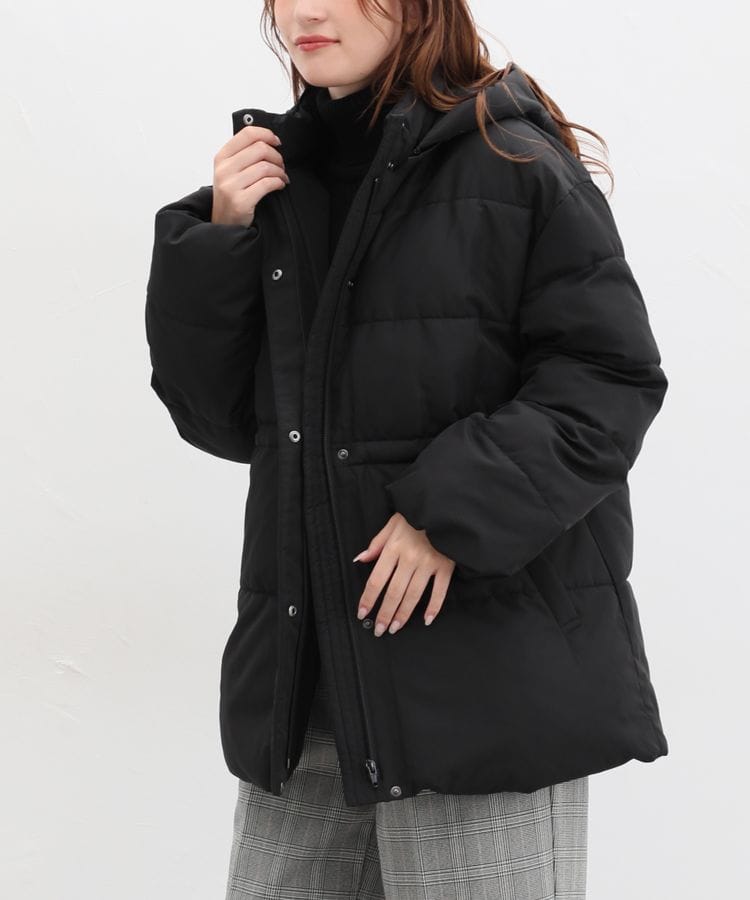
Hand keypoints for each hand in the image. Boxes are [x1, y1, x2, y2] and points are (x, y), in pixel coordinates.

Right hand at [211, 124, 289, 226]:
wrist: (224, 223)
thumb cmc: (231, 196)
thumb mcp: (230, 171)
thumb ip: (243, 154)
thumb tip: (267, 141)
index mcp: (222, 157)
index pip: (247, 134)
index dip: (267, 134)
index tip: (277, 142)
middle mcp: (224, 169)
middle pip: (260, 149)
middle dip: (277, 156)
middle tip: (281, 166)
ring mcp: (231, 185)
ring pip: (265, 167)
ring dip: (279, 172)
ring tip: (281, 178)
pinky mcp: (240, 201)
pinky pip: (267, 184)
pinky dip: (278, 183)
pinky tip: (279, 185)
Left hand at [352, 512, 455, 634]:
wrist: (445, 506)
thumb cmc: (417, 515)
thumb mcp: (393, 523)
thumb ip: (377, 543)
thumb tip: (360, 559)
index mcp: (394, 547)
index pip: (377, 580)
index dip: (368, 599)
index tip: (362, 613)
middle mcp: (409, 558)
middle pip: (393, 592)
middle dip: (384, 613)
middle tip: (378, 629)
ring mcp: (429, 563)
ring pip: (413, 595)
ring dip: (403, 614)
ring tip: (395, 628)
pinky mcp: (446, 566)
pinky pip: (439, 591)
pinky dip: (434, 607)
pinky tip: (427, 620)